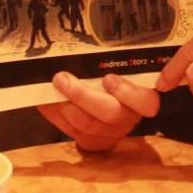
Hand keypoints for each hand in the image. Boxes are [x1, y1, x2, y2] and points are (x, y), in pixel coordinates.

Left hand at [38, 72, 159, 150]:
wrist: (109, 108)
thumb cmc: (114, 79)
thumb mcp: (120, 69)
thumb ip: (110, 64)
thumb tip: (85, 49)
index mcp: (143, 99)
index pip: (147, 103)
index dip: (127, 93)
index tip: (108, 77)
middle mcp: (129, 119)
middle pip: (109, 113)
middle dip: (81, 95)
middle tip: (62, 78)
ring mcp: (111, 134)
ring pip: (86, 124)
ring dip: (63, 105)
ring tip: (52, 86)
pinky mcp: (93, 143)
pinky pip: (71, 130)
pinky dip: (55, 114)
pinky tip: (45, 101)